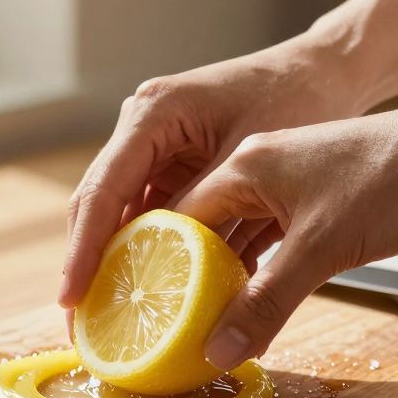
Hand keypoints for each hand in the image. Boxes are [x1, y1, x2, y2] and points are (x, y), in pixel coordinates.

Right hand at [60, 39, 360, 311]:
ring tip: (112, 322)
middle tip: (81, 325)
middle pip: (102, 206)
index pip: (103, 189)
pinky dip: (163, 253)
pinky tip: (161, 297)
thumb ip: (210, 216)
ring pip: (128, 217)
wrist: (327, 72)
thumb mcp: (251, 160)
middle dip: (90, 266)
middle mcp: (143, 127)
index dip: (83, 249)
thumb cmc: (300, 98)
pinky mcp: (177, 164)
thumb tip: (181, 280)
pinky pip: (159, 215)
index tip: (70, 297)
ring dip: (124, 266)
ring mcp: (157, 146)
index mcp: (154, 113)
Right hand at [172, 96, 397, 368]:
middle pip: (199, 229)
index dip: (145, 259)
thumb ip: (266, 302)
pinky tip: (248, 306)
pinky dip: (257, 274)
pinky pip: (272, 245)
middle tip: (150, 321)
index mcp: (246, 164)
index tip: (127, 302)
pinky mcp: (324, 206)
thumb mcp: (324, 248)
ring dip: (219, 278)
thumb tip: (217, 350)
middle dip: (175, 273)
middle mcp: (260, 171)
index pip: (174, 217)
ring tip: (193, 324)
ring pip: (238, 239)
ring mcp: (293, 187)